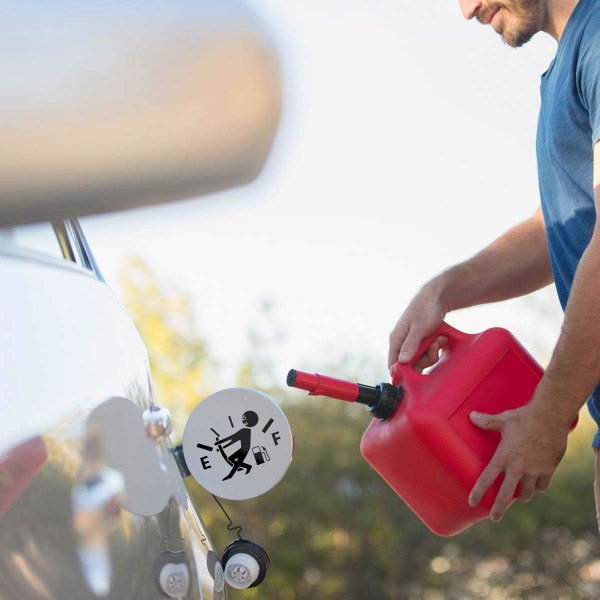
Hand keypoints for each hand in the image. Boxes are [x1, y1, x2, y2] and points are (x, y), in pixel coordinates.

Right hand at [388, 283, 447, 369]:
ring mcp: (412, 343)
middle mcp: (402, 343)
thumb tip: (402, 362)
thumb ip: (410, 345)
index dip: (403, 373)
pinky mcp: (421, 342)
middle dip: (425, 360)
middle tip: (434, 348)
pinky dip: (435, 348)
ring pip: (421, 360)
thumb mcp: (419, 328)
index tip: (416, 376)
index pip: (393, 363)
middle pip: (410, 365)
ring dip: (432, 353)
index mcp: (396, 340)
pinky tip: (440, 339)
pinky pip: (427, 353)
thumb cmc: (425, 310)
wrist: (437, 297)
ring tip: (438, 340)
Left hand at [468, 403, 567, 521]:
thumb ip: (486, 422)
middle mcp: (518, 467)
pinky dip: (539, 486)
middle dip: (499, 509)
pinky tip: (536, 486)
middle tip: (494, 517)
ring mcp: (534, 470)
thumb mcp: (503, 419)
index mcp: (503, 456)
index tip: (472, 502)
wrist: (550, 417)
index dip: (478, 492)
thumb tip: (471, 416)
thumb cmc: (524, 417)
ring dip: (521, 496)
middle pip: (506, 495)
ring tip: (518, 496)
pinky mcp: (549, 469)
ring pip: (527, 493)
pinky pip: (543, 485)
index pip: (487, 478)